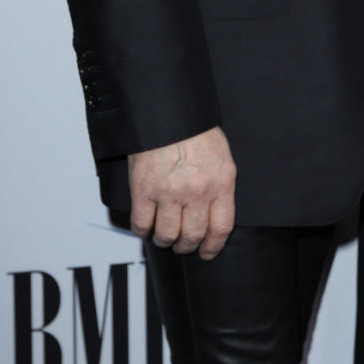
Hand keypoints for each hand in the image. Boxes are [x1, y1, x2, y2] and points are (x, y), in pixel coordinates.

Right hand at [129, 126, 236, 259]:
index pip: (221, 228)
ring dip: (165, 241)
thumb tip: (216, 210)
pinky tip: (146, 227)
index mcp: (221, 182)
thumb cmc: (196, 128)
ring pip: (167, 235)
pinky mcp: (144, 189)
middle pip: (192, 236)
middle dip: (187, 245)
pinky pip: (142, 223)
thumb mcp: (221, 156)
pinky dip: (143, 230)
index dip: (213, 247)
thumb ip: (220, 184)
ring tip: (164, 237)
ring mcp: (169, 192)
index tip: (207, 252)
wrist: (168, 111)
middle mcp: (197, 191)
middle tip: (183, 244)